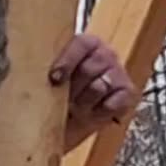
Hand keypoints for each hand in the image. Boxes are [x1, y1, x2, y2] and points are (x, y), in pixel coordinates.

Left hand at [48, 33, 136, 149]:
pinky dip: (99, 112)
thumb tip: (37, 72)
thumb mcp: (48, 80)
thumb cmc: (57, 96)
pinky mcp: (127, 93)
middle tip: (65, 100)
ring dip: (84, 102)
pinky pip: (113, 103)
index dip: (67, 61)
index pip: (81, 44)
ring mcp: (118, 72)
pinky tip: (91, 114)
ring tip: (76, 108)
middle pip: (90, 67)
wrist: (69, 122)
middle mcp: (105, 54)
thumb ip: (46, 71)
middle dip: (74, 88)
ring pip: (100, 86)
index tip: (54, 79)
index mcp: (86, 44)